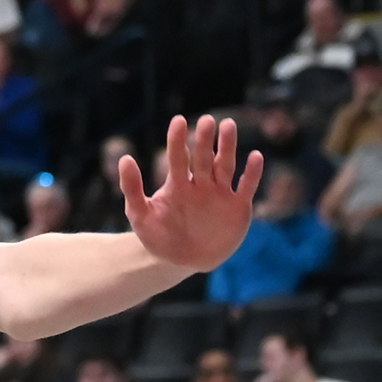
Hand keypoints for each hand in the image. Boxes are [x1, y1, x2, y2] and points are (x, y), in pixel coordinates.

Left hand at [125, 114, 263, 269]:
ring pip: (225, 166)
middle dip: (205, 140)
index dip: (177, 140)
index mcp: (177, 183)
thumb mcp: (140, 216)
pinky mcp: (238, 207)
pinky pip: (246, 187)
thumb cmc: (159, 237)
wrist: (181, 262)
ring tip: (228, 126)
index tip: (178, 120)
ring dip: (228, 147)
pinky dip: (252, 173)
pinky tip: (256, 156)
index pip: (177, 157)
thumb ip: (132, 188)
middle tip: (207, 120)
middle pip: (203, 157)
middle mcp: (200, 183)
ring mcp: (220, 193)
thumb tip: (124, 158)